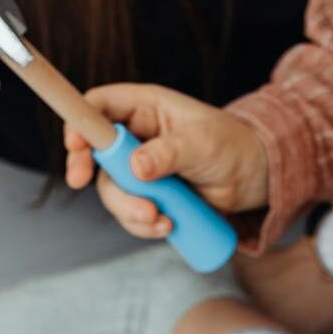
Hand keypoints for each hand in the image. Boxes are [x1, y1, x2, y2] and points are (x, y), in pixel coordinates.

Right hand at [65, 84, 268, 238]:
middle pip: (96, 155)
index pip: (99, 107)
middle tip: (89, 188)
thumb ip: (168, 153)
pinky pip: (131, 213)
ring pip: (113, 191)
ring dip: (129, 210)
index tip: (77, 148)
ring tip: (160, 219)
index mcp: (145, 108)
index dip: (81, 123)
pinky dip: (144, 224)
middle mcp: (136, 137)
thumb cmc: (233, 146)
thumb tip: (136, 167)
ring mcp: (141, 169)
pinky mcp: (150, 196)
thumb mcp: (202, 144)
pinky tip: (168, 226)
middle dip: (97, 178)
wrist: (256, 179)